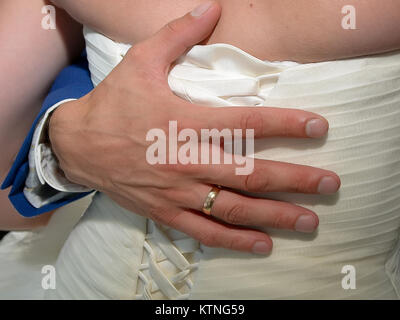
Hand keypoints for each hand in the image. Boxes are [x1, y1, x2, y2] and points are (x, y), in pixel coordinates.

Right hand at [49, 1, 339, 254]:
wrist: (78, 146)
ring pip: (234, 209)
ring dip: (275, 216)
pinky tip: (262, 244)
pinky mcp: (166, 211)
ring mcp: (177, 191)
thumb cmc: (113, 104)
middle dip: (295, 180)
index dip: (287, 125)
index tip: (320, 128)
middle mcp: (186, 161)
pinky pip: (205, 231)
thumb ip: (178, 34)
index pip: (248, 124)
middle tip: (330, 185)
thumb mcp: (141, 62)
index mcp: (184, 122)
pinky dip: (235, 240)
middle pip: (251, 174)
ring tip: (309, 221)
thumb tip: (211, 6)